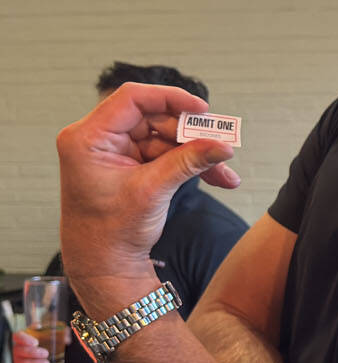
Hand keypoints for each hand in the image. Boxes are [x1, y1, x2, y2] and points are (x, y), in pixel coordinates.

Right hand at [11, 328, 67, 362]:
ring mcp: (20, 362)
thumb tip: (67, 339)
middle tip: (46, 353)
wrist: (37, 355)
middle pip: (20, 351)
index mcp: (22, 338)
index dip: (25, 339)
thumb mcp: (48, 334)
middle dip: (33, 353)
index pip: (18, 336)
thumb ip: (57, 333)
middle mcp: (18, 350)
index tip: (36, 342)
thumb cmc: (42, 341)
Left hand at [56, 83, 239, 303]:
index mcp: (88, 138)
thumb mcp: (152, 191)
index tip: (202, 108)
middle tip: (219, 145)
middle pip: (154, 118)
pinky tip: (217, 177)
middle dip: (189, 134)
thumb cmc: (111, 231)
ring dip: (196, 154)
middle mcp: (99, 139)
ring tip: (224, 172)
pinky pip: (166, 154)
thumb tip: (223, 146)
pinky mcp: (131, 163)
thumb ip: (188, 162)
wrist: (105, 264)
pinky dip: (190, 164)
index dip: (170, 98)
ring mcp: (116, 151)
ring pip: (165, 138)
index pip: (132, 99)